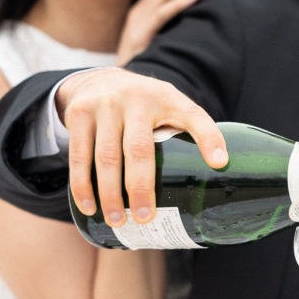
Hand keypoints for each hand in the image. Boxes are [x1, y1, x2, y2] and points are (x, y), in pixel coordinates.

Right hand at [58, 68, 227, 227]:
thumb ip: (184, 133)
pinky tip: (89, 205)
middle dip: (142, 188)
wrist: (98, 77)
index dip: (209, 138)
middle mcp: (137, 98)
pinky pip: (79, 155)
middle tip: (145, 218)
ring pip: (106, 157)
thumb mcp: (167, 106)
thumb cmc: (142, 105)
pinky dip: (82, 185)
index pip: (194, 116)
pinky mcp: (80, 113)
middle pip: (140, 150)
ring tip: (117, 220)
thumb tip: (210, 180)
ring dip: (110, 194)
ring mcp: (105, 104)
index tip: (219, 163)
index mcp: (167, 98)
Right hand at [116, 0, 220, 62]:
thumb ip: (175, 27)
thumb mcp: (160, 41)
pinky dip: (179, 2)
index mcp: (145, 9)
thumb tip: (202, 15)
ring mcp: (138, 22)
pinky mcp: (140, 35)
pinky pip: (160, 14)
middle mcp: (140, 11)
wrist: (120, 87)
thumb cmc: (147, 66)